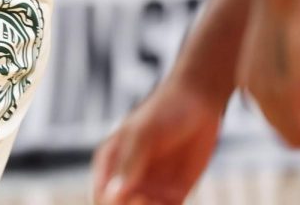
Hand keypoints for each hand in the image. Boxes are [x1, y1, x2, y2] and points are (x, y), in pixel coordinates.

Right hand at [93, 76, 223, 204]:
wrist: (198, 103)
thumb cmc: (163, 110)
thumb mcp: (143, 133)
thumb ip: (129, 164)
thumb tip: (114, 196)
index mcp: (110, 163)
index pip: (101, 196)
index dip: (111, 204)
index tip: (134, 193)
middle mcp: (127, 179)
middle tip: (147, 198)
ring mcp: (151, 188)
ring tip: (161, 200)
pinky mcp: (174, 195)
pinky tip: (172, 199)